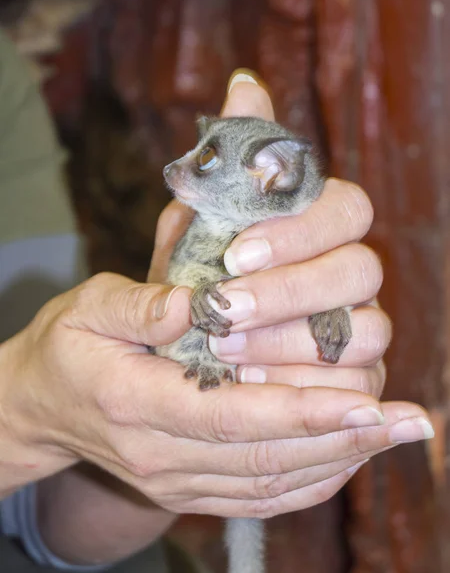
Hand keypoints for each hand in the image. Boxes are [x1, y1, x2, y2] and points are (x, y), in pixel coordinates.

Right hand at [1, 264, 430, 521]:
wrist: (42, 406)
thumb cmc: (69, 346)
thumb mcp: (88, 307)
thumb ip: (138, 304)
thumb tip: (196, 304)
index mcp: (132, 400)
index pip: (227, 414)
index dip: (299, 410)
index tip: (364, 404)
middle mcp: (159, 453)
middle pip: (262, 456)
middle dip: (340, 438)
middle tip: (407, 422)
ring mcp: (174, 480)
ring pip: (269, 481)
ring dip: (336, 459)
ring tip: (394, 436)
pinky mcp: (187, 488)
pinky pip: (258, 495)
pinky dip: (310, 480)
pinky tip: (348, 458)